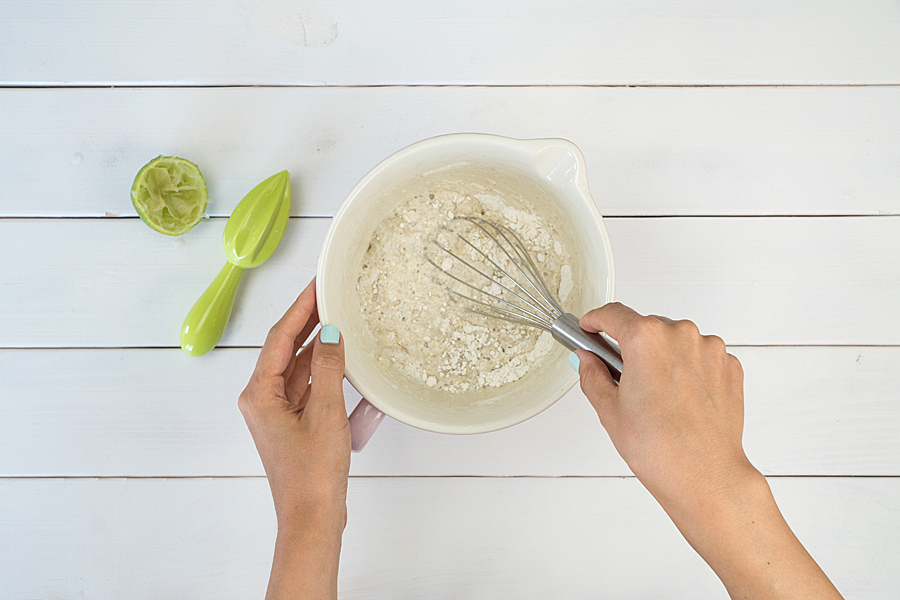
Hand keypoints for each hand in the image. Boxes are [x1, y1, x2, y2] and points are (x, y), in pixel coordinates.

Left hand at [239, 278, 349, 599]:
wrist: (313, 519)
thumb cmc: (313, 475)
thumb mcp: (326, 413)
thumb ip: (328, 368)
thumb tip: (330, 334)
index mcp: (259, 394)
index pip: (279, 337)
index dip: (300, 308)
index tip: (317, 286)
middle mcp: (262, 401)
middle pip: (285, 350)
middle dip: (308, 323)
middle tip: (330, 296)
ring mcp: (278, 414)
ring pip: (298, 369)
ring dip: (318, 348)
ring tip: (340, 321)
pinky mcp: (294, 426)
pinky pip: (308, 389)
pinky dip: (325, 374)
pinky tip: (343, 361)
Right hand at [574, 302, 841, 599]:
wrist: (705, 476)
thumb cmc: (660, 448)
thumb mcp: (609, 410)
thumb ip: (593, 375)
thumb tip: (588, 359)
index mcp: (647, 338)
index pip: (613, 314)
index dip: (596, 321)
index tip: (590, 327)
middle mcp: (681, 335)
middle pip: (646, 327)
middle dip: (631, 346)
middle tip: (620, 376)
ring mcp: (711, 349)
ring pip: (675, 342)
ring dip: (662, 358)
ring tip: (655, 397)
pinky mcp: (729, 367)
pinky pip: (700, 357)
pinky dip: (687, 370)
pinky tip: (679, 401)